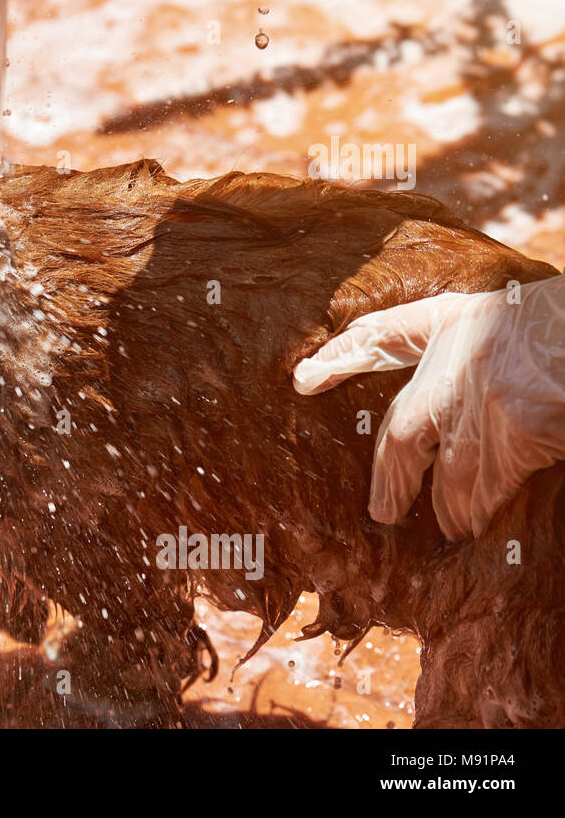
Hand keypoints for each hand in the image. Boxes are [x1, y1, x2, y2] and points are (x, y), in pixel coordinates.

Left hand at [292, 276, 564, 538]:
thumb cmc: (561, 331)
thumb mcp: (515, 315)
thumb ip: (479, 348)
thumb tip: (454, 405)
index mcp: (460, 319)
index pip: (387, 334)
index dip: (344, 354)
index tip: (304, 378)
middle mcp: (458, 356)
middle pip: (404, 431)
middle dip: (392, 476)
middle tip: (383, 510)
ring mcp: (481, 396)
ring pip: (448, 472)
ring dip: (448, 507)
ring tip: (450, 527)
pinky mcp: (516, 430)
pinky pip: (487, 488)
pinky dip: (482, 510)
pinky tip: (478, 527)